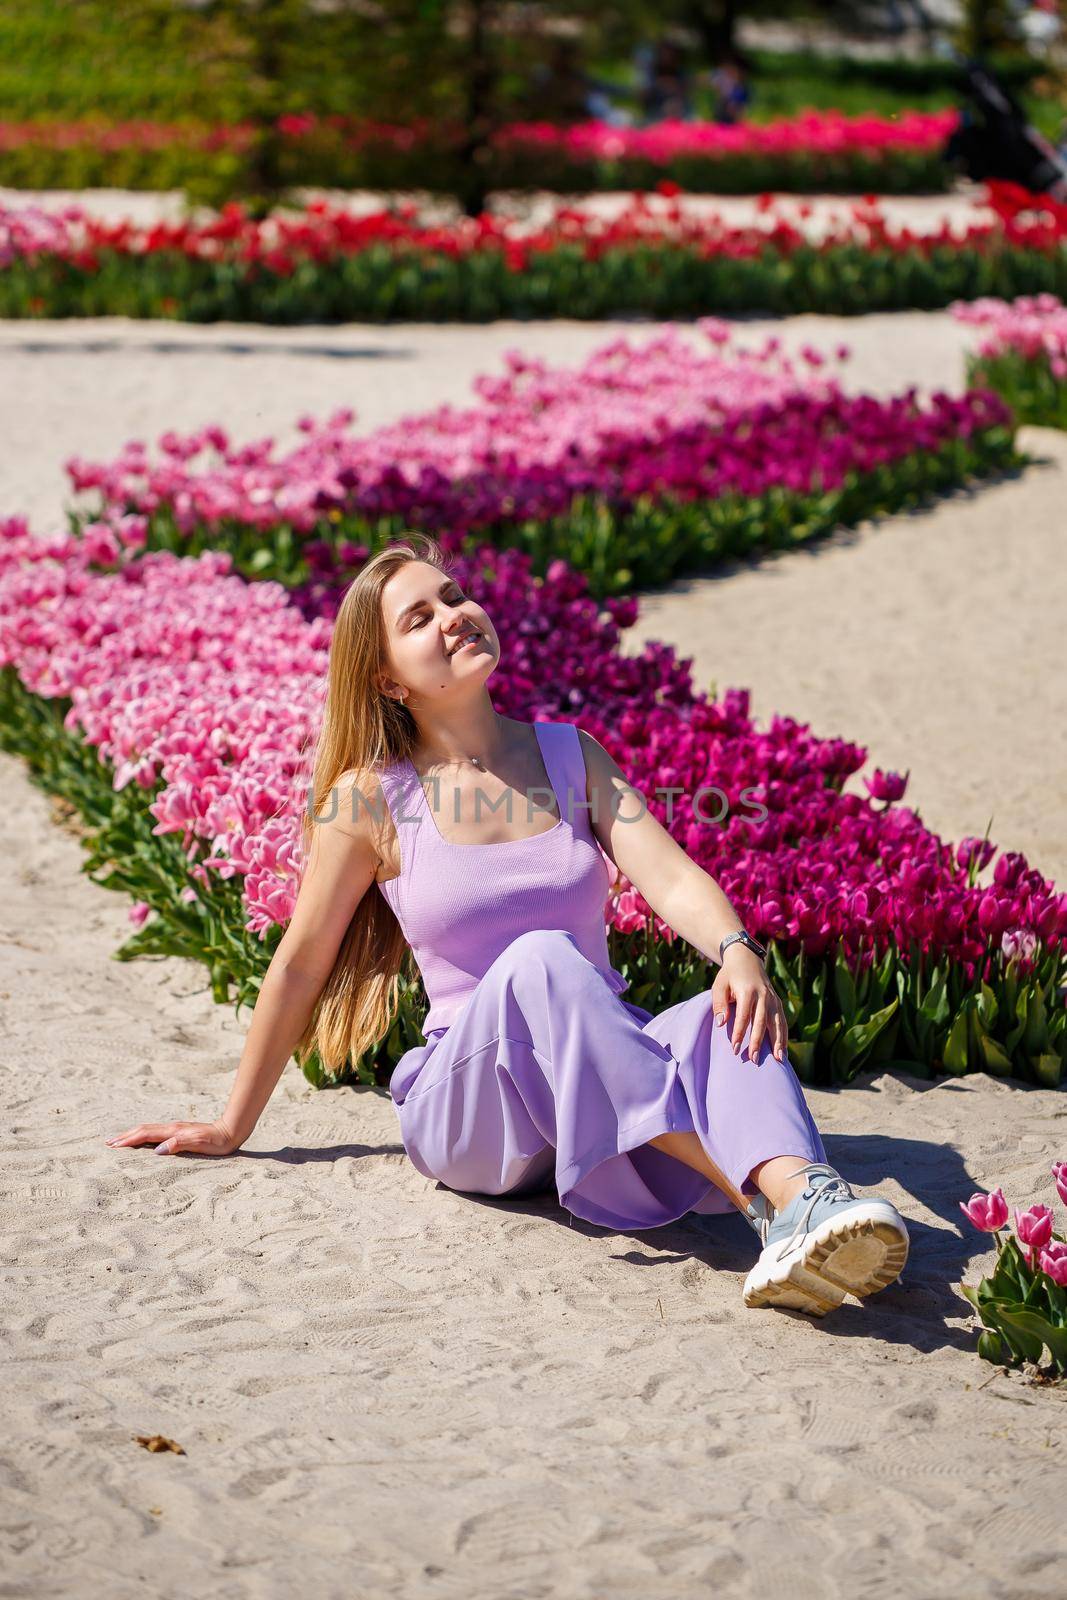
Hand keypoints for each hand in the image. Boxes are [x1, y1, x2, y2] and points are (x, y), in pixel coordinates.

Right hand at [104, 1118, 241, 1156]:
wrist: (230, 1131)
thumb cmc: (216, 1142)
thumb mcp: (199, 1144)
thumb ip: (178, 1144)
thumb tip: (157, 1151)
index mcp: (173, 1131)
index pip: (145, 1135)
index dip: (129, 1140)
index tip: (114, 1147)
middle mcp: (172, 1128)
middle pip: (143, 1130)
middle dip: (125, 1136)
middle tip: (108, 1143)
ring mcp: (175, 1129)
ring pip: (148, 1130)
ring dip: (132, 1134)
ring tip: (119, 1140)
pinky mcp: (179, 1132)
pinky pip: (155, 1133)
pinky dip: (143, 1135)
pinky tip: (142, 1140)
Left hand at [711, 946, 788, 1063]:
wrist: (746, 958)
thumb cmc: (729, 975)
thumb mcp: (719, 985)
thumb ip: (719, 1004)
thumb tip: (721, 1023)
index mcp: (747, 991)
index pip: (744, 1016)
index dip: (739, 1033)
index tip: (735, 1049)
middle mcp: (763, 995)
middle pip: (761, 1022)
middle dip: (758, 1042)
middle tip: (754, 1059)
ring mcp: (773, 999)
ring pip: (777, 1022)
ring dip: (778, 1042)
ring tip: (778, 1060)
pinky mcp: (778, 1002)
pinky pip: (782, 1021)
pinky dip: (784, 1036)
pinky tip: (782, 1050)